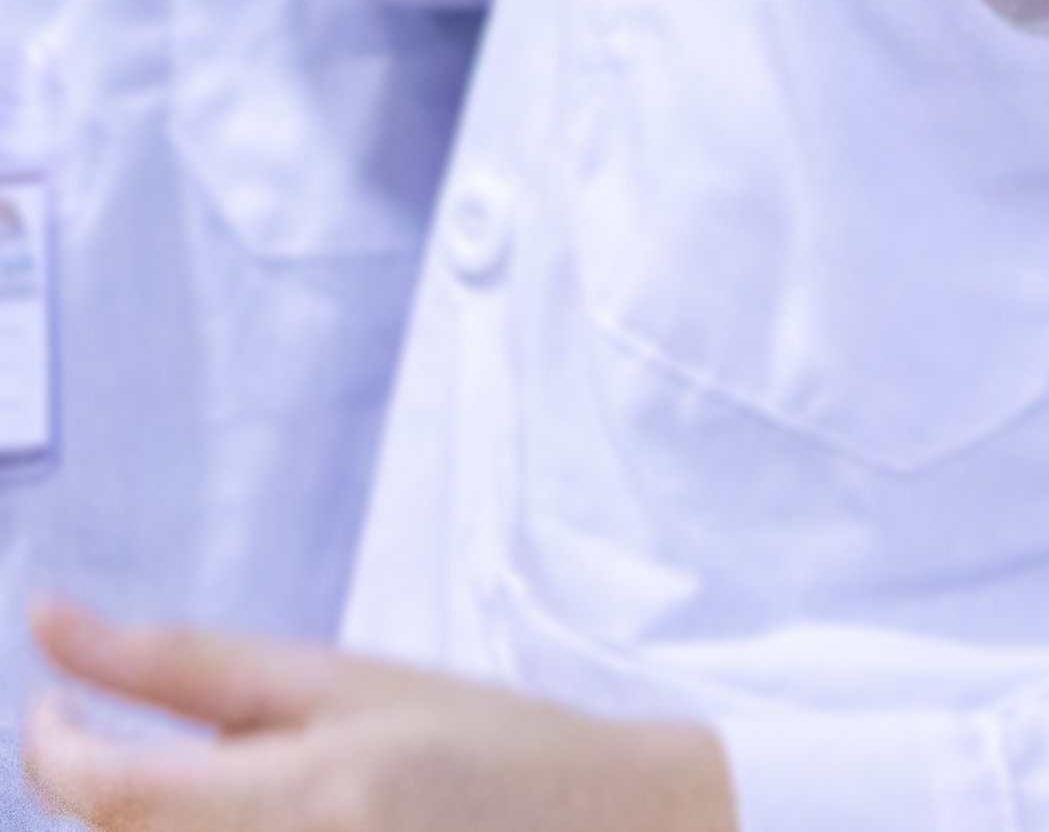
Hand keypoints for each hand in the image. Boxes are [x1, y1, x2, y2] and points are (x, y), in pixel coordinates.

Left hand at [23, 599, 732, 831]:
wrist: (609, 825)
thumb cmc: (485, 744)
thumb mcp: (341, 680)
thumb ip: (181, 663)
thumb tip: (44, 619)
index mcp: (315, 792)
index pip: (111, 792)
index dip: (52, 750)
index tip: (50, 715)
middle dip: (125, 799)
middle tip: (213, 763)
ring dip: (166, 827)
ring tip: (264, 802)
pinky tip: (284, 820)